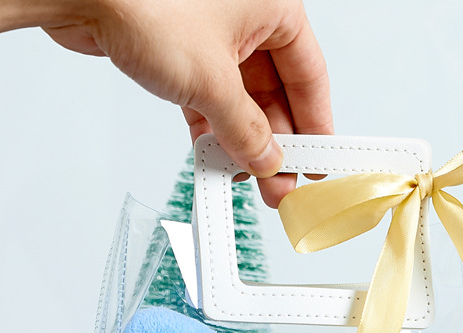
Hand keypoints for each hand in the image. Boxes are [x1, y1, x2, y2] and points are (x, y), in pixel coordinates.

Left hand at [44, 0, 332, 206]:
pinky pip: (209, 98)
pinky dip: (213, 129)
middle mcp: (245, 18)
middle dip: (275, 142)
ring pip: (240, 100)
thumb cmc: (145, 2)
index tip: (317, 161)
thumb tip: (266, 158)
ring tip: (247, 181)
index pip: (309, 75)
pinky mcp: (181, 52)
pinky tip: (217, 160)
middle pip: (275, 92)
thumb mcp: (213, 81)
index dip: (315, 124)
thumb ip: (246, 129)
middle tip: (279, 184)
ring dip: (243, 141)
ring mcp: (212, 36)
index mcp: (271, 6)